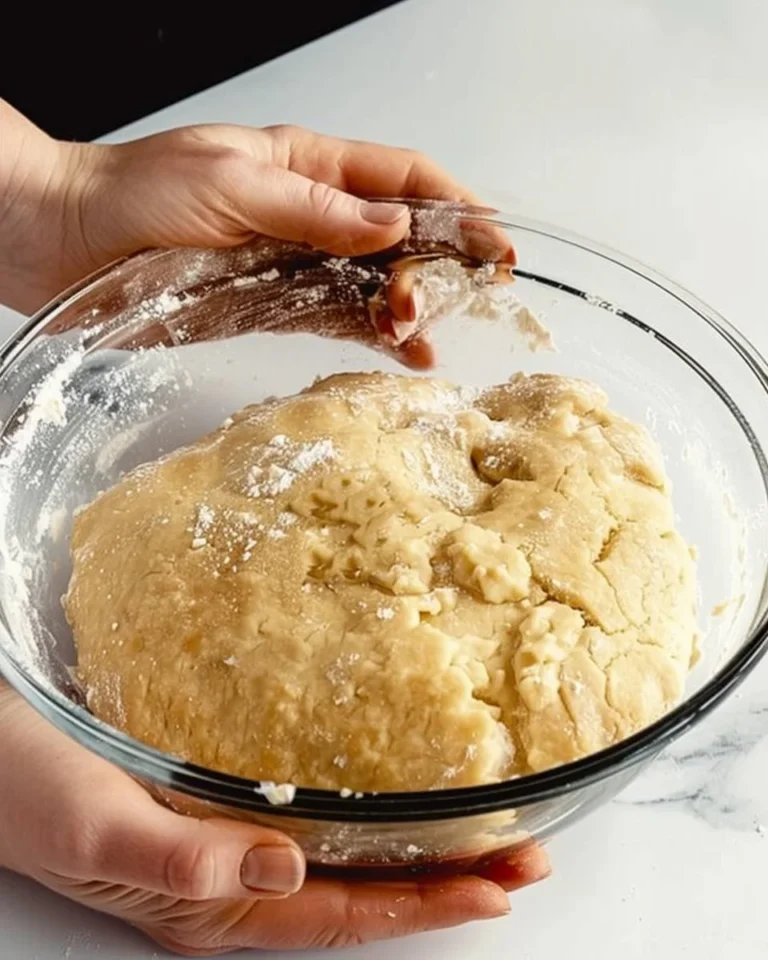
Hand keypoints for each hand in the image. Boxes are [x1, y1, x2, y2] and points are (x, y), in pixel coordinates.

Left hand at [0, 102, 512, 319]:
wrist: (72, 244)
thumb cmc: (137, 195)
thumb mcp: (230, 183)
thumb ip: (313, 210)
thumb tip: (390, 225)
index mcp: (307, 164)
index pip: (402, 178)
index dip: (455, 206)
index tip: (494, 240)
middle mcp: (312, 214)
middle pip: (400, 236)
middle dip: (440, 263)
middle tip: (462, 295)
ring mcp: (297, 262)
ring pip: (375, 283)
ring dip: (408, 305)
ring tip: (422, 330)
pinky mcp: (276, 305)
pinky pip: (339, 319)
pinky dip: (375, 334)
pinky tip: (405, 349)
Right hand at [0, 684, 549, 954]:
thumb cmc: (26, 791)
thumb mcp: (98, 827)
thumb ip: (182, 858)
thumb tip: (281, 864)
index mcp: (212, 908)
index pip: (343, 917)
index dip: (425, 906)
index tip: (498, 886)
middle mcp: (230, 885)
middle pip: (360, 894)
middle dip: (446, 883)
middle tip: (524, 858)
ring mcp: (224, 849)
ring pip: (345, 859)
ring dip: (417, 848)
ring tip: (486, 831)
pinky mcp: (215, 806)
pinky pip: (310, 820)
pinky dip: (366, 814)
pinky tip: (391, 793)